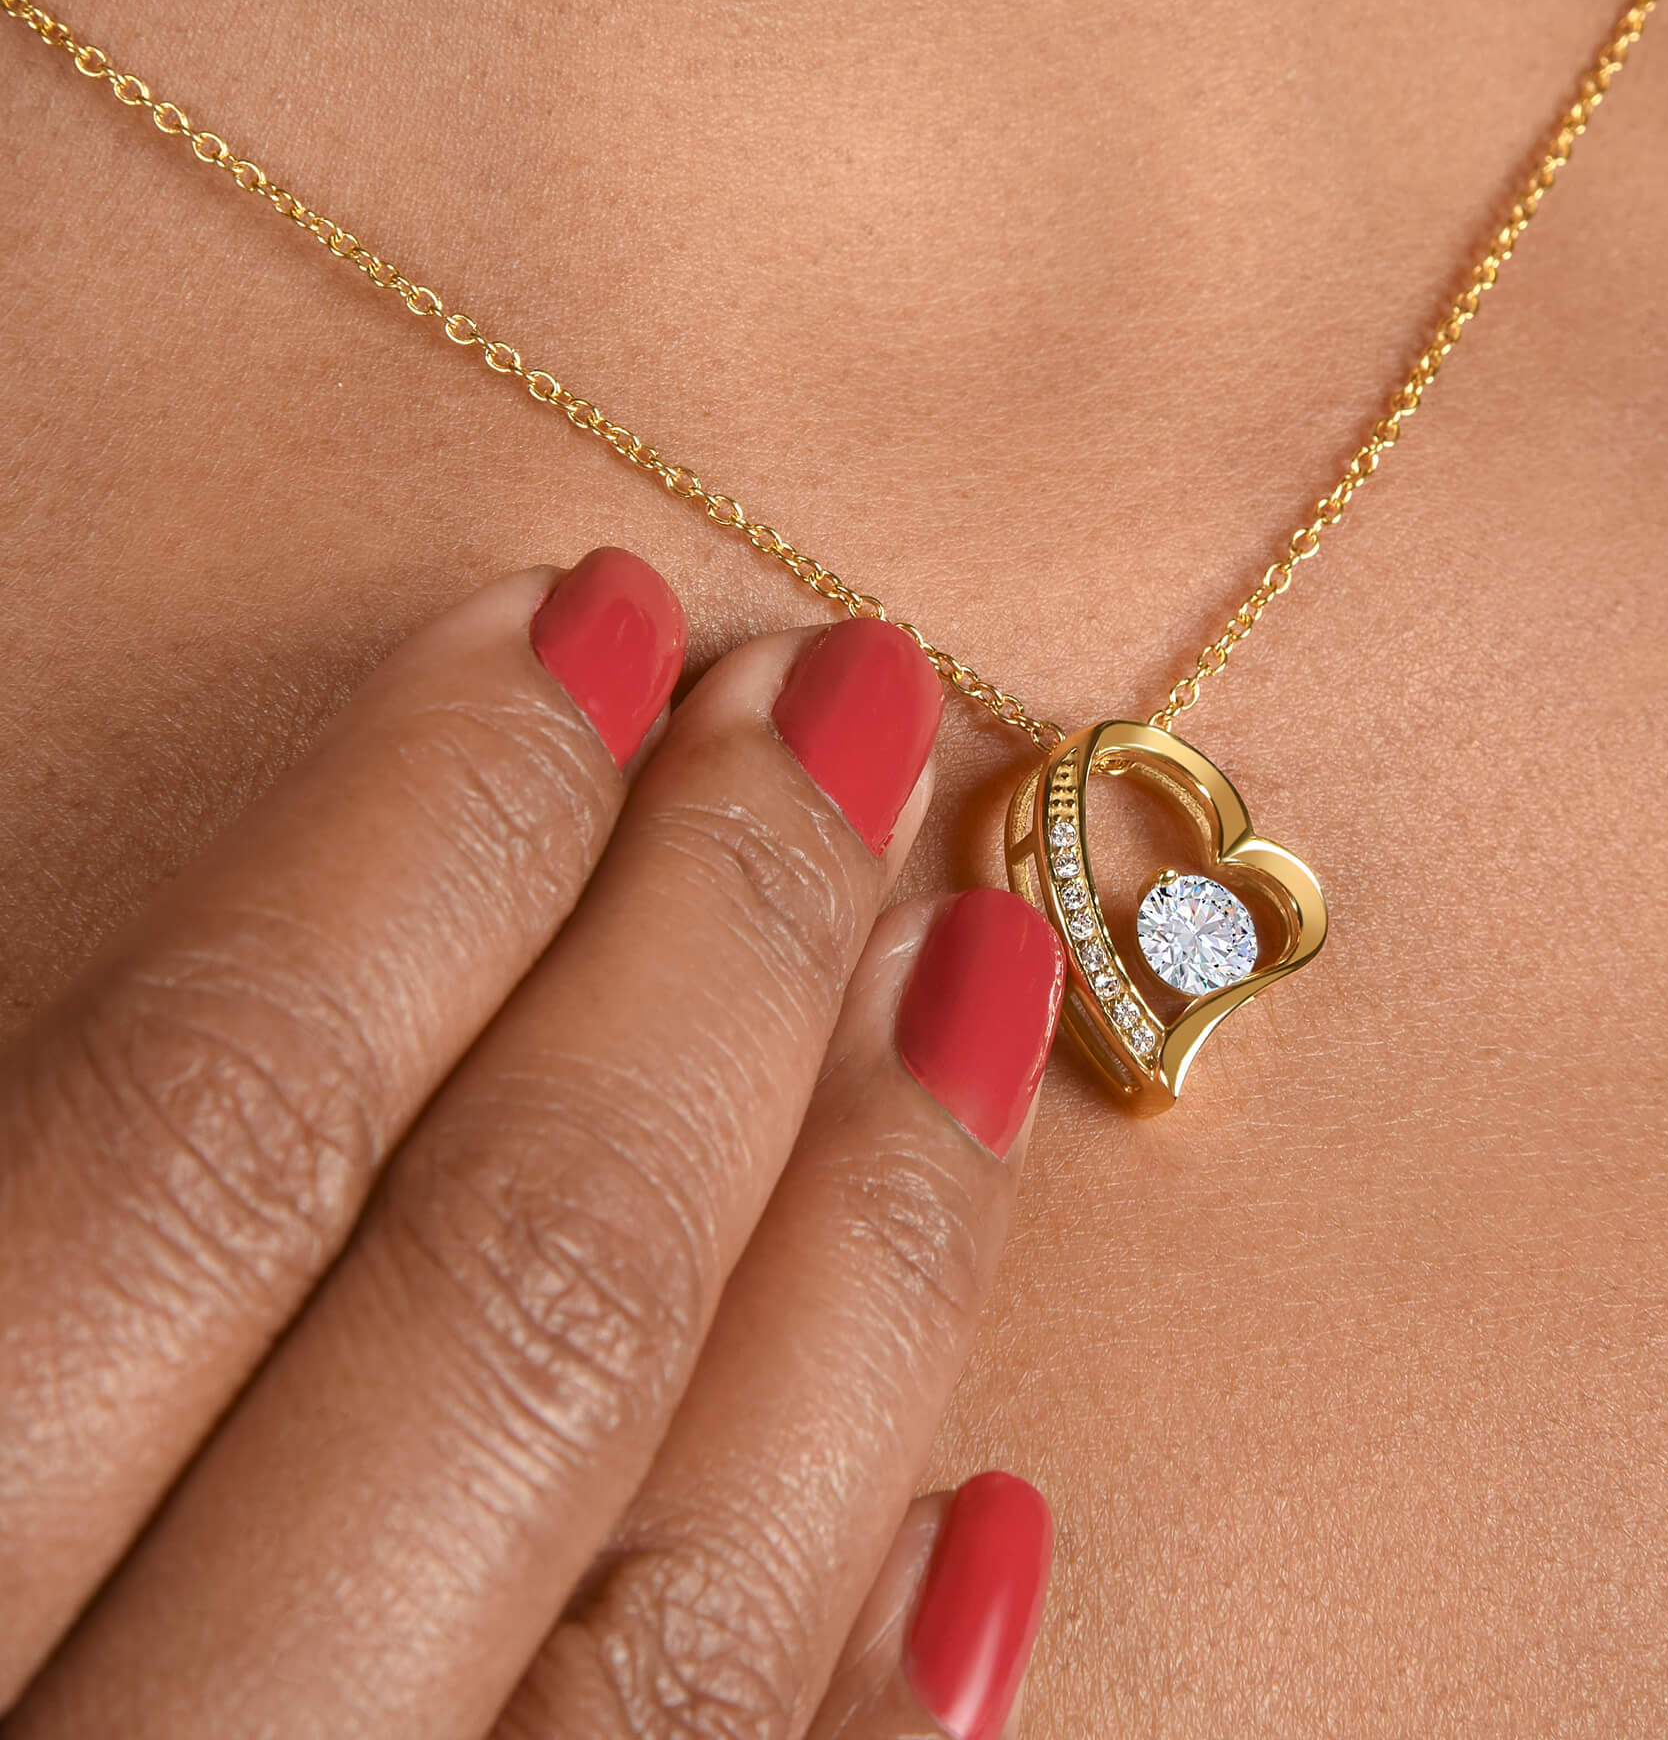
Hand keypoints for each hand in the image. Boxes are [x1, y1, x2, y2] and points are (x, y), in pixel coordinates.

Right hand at [0, 549, 1062, 1739]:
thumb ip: (59, 1204)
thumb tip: (288, 952)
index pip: (208, 1134)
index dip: (416, 841)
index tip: (589, 618)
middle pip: (511, 1303)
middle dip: (707, 954)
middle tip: (849, 708)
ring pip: (690, 1595)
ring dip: (873, 1246)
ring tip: (975, 963)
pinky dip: (882, 1698)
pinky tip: (992, 1502)